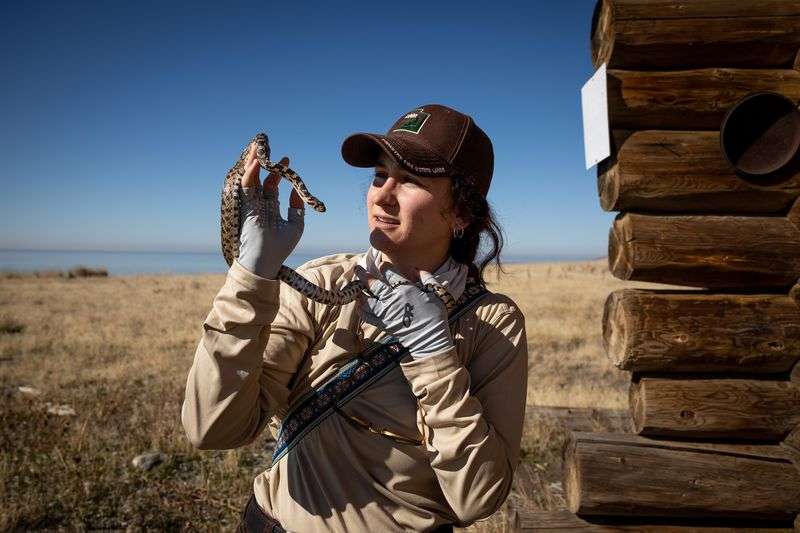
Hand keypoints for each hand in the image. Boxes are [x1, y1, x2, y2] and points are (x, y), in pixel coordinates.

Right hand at [237, 143, 304, 278]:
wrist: (266, 261)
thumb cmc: (280, 248)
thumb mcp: (295, 225)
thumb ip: (296, 207)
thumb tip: (296, 191)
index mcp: (269, 208)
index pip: (272, 185)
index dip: (279, 172)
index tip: (286, 159)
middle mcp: (258, 204)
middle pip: (259, 178)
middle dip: (263, 162)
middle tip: (266, 145)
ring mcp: (250, 205)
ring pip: (250, 179)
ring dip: (253, 162)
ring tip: (258, 146)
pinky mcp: (244, 206)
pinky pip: (245, 187)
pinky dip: (249, 174)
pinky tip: (256, 162)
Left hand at [355, 264, 452, 358]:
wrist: (430, 339)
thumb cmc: (435, 315)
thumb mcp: (436, 292)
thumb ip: (426, 277)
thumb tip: (415, 269)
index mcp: (406, 289)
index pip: (390, 274)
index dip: (383, 268)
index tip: (380, 265)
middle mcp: (393, 299)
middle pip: (373, 285)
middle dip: (364, 276)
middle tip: (357, 269)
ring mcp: (386, 312)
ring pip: (367, 300)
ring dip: (361, 293)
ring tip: (356, 288)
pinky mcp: (383, 324)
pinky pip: (368, 316)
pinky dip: (362, 311)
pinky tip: (360, 306)